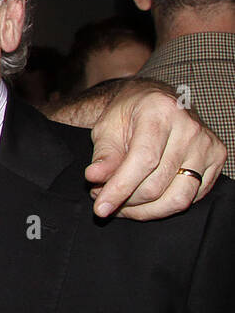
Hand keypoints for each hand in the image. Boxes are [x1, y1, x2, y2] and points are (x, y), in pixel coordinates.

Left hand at [85, 81, 224, 219]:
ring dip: (145, 211)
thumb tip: (95, 178)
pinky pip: (191, 197)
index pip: (143, 160)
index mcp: (160, 112)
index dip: (120, 188)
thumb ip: (104, 154)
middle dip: (126, 201)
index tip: (100, 207)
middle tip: (103, 198)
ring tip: (122, 204)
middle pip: (158, 184)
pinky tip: (144, 200)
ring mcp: (207, 144)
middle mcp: (190, 128)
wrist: (154, 101)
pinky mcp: (216, 159)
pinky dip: (164, 206)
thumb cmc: (129, 113)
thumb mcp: (107, 127)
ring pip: (178, 198)